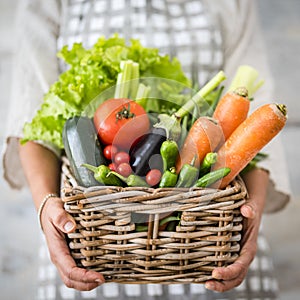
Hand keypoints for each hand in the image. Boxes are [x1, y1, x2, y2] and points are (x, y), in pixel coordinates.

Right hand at [41, 197, 104, 290]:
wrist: (49, 210)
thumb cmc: (52, 211)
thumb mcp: (55, 211)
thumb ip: (61, 218)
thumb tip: (71, 227)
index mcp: (56, 250)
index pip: (69, 270)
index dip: (84, 276)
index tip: (98, 277)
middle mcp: (60, 257)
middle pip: (71, 280)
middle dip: (87, 284)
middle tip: (103, 279)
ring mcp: (64, 258)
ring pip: (73, 278)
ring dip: (87, 282)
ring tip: (103, 278)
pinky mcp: (69, 255)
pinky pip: (76, 270)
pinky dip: (87, 275)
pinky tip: (99, 270)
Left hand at [205, 168, 268, 291]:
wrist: (248, 208)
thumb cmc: (248, 208)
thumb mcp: (250, 206)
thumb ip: (250, 208)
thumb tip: (246, 210)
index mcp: (249, 246)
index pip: (241, 264)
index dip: (229, 271)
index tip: (215, 273)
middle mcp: (243, 254)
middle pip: (237, 276)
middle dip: (224, 283)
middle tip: (207, 283)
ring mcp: (236, 256)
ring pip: (232, 276)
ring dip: (220, 283)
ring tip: (204, 283)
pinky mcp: (229, 253)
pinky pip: (225, 267)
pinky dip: (217, 275)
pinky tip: (202, 274)